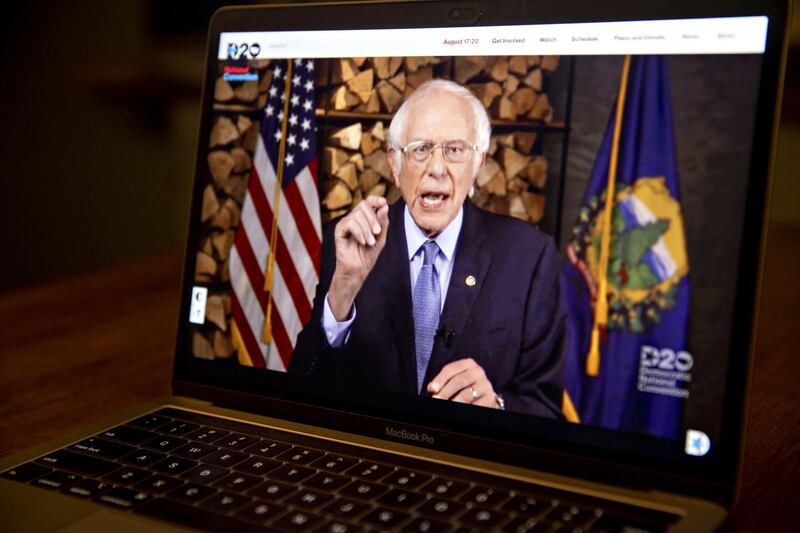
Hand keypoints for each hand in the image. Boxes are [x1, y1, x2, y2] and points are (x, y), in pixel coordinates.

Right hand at [328, 196, 389, 319]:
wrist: (358, 271)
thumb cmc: (368, 255)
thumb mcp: (381, 238)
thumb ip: (383, 223)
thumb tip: (384, 206)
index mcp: (364, 218)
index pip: (368, 201)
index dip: (376, 199)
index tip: (384, 202)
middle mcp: (354, 218)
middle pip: (363, 205)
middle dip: (373, 218)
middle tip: (377, 232)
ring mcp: (346, 223)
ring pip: (357, 214)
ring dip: (367, 228)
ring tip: (370, 242)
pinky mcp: (339, 230)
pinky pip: (350, 223)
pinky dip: (359, 232)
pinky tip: (362, 242)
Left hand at [426, 358, 498, 407]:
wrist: (482, 397)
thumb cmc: (462, 388)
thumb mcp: (453, 381)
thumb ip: (442, 383)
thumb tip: (432, 390)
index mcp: (468, 364)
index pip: (451, 369)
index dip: (440, 379)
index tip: (431, 389)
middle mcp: (478, 372)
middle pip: (459, 380)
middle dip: (445, 392)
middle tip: (436, 400)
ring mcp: (485, 385)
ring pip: (466, 394)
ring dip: (454, 401)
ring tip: (446, 407)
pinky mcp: (490, 399)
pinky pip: (475, 405)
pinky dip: (465, 409)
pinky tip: (458, 412)